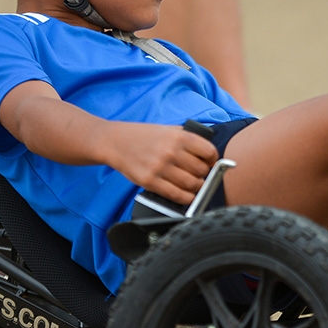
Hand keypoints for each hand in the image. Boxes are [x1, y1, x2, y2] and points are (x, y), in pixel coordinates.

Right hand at [101, 121, 217, 205]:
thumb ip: (188, 138)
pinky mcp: (150, 182)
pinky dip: (187, 198)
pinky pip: (176, 195)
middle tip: (200, 176)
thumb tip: (209, 153)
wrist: (114, 142)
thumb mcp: (168, 129)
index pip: (209, 152)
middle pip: (202, 170)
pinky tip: (187, 196)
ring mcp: (160, 167)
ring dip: (197, 188)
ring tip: (194, 185)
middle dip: (204, 175)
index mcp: (179, 136)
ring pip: (192, 184)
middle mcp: (171, 151)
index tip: (210, 163)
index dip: (213, 160)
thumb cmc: (142, 136)